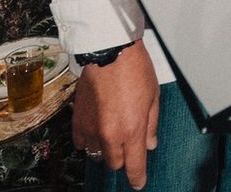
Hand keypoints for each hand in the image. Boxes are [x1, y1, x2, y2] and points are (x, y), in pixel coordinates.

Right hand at [72, 40, 158, 189]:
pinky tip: (98, 127)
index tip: (138, 182)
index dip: (137, 177)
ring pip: (98, 155)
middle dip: (124, 158)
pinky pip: (82, 143)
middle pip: (115, 163)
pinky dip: (90, 140)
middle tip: (129, 143)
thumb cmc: (135, 69)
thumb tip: (150, 144)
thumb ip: (151, 124)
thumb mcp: (153, 96)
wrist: (110, 52)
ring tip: (114, 131)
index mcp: (132, 130)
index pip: (134, 166)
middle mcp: (110, 135)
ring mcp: (91, 130)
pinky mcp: (77, 122)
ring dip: (107, 149)